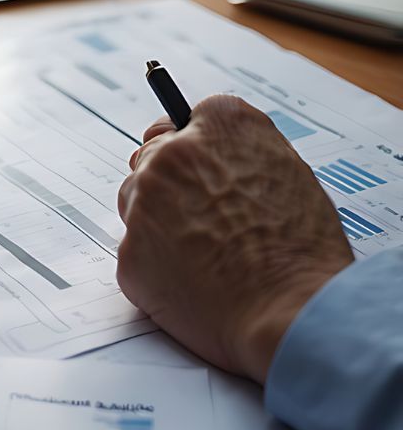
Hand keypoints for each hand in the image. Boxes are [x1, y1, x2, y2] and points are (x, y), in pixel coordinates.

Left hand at [116, 95, 352, 383]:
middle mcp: (172, 155)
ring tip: (206, 253)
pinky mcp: (128, 250)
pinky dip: (156, 264)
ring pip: (135, 201)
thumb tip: (214, 155)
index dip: (192, 147)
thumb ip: (241, 153)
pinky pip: (136, 250)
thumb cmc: (301, 250)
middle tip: (204, 218)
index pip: (184, 118)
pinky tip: (193, 279)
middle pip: (151, 158)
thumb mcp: (289, 174)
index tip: (194, 162)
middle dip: (169, 183)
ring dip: (157, 220)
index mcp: (219, 127)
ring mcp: (143, 202)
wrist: (288, 311)